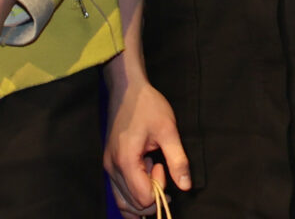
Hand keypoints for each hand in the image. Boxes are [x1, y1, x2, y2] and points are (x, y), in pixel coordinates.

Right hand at [103, 56, 189, 214]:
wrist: (126, 89)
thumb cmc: (147, 105)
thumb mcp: (168, 130)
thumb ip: (178, 160)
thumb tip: (185, 186)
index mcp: (126, 160)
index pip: (143, 198)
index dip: (158, 190)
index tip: (162, 166)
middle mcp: (112, 167)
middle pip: (132, 205)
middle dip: (152, 197)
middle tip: (161, 171)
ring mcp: (108, 166)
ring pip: (123, 202)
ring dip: (142, 199)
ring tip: (154, 175)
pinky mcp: (109, 163)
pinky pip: (119, 191)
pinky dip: (133, 194)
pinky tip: (145, 176)